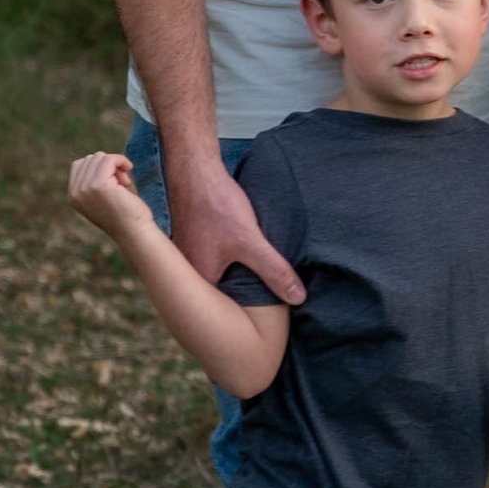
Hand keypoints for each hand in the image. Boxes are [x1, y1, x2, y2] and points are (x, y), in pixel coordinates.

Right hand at [68, 151, 146, 233]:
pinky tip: (129, 172)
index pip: (80, 164)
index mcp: (73, 196)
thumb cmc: (125, 214)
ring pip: (99, 157)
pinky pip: (108, 159)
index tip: (115, 181)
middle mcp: (75, 192)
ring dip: (116, 166)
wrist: (134, 232)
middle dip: (109, 167)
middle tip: (122, 183)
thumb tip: (97, 157)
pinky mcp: (99, 185)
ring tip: (124, 183)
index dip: (100, 167)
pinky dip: (121, 161)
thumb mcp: (101, 198)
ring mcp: (85, 188)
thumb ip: (93, 182)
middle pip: (90, 159)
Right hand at [167, 154, 305, 305]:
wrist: (194, 169)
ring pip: (222, 277)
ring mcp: (190, 258)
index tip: (270, 317)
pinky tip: (246, 259)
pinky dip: (233, 262)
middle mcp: (190, 274)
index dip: (250, 313)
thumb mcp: (250, 240)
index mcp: (200, 281)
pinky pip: (217, 262)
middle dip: (246, 298)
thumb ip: (273, 270)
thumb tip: (298, 299)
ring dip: (240, 278)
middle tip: (273, 306)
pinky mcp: (196, 243)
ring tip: (263, 284)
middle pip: (225, 295)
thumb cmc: (216, 204)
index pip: (229, 310)